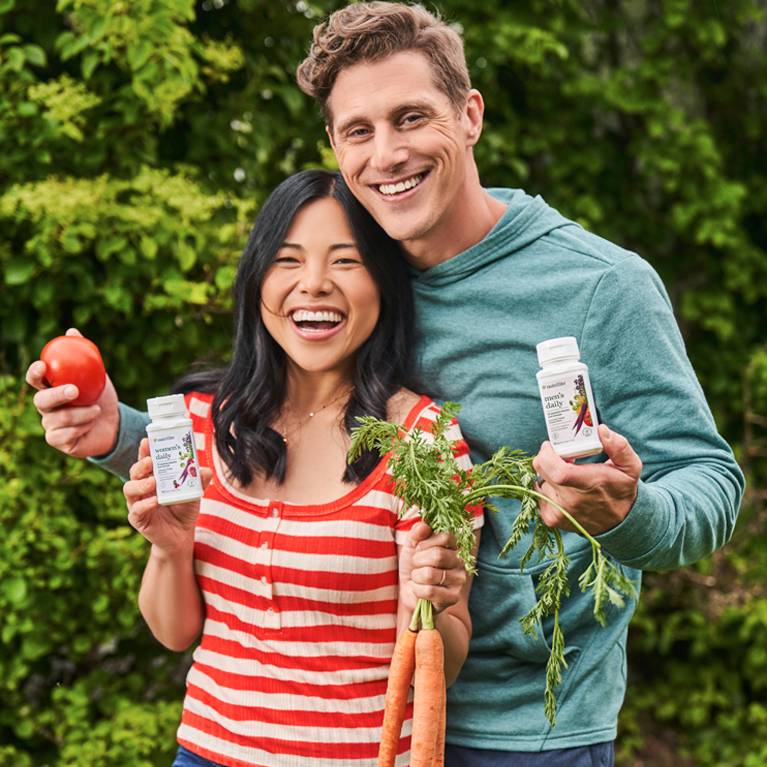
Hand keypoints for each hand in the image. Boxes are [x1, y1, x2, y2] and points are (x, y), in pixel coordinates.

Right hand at [26, 328, 119, 457]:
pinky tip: (91, 424)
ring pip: (58, 419)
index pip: (35, 379)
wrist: (114, 423)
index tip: (43, 366)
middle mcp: (46, 406)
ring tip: (96, 410)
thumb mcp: (96, 375)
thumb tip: (72, 332)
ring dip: (81, 414)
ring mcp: (50, 425)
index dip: (35, 373)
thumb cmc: (100, 397)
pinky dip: (82, 428)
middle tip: (74, 390)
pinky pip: (65, 435)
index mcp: (51, 388)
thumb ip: (84, 356)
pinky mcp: (57, 441)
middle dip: (57, 395)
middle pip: (41, 401)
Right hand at [124, 438, 210, 553]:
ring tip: (153, 482)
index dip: (144, 450)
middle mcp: (142, 488)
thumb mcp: (194, 492)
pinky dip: (144, 504)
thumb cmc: (184, 508)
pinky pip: (136, 510)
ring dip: (140, 483)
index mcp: (153, 477)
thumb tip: (205, 470)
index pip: (145, 460)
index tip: (147, 440)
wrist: (181, 534)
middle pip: (134, 472)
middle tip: (151, 462)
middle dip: (141, 464)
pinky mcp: (138, 519)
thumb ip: (198, 480)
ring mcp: (137, 503)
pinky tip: (155, 501)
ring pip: (129, 489)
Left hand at [398, 521, 466, 613]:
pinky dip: (417, 590)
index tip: (418, 549)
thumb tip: (423, 526)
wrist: (410, 592)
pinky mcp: (454, 597)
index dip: (425, 543)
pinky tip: (419, 590)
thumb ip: (417, 533)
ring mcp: (460, 580)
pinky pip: (430, 591)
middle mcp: (461, 561)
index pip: (446, 537)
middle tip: (415, 565)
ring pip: (430, 574)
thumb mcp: (411, 545)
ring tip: (417, 578)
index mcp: (453, 545)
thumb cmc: (414, 566)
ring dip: (416, 576)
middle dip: (418, 560)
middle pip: (438, 555)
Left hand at [532, 424, 641, 534]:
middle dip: (546, 457)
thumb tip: (601, 429)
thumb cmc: (621, 489)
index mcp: (588, 484)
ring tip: (565, 474)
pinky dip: (546, 487)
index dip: (548, 455)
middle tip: (559, 456)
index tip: (552, 446)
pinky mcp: (551, 519)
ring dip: (547, 473)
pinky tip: (561, 487)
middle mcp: (571, 501)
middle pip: (541, 470)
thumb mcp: (629, 466)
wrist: (619, 521)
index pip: (558, 472)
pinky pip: (538, 494)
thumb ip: (618, 446)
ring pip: (538, 480)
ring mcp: (559, 512)